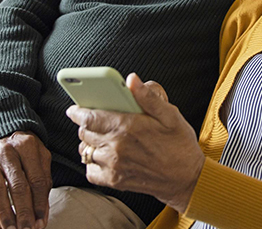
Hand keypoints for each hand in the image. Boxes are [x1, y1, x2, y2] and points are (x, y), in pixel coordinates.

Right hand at [0, 131, 51, 228]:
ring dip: (5, 214)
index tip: (41, 221)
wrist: (2, 134)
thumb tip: (42, 215)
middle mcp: (7, 152)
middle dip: (23, 212)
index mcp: (27, 146)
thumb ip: (43, 184)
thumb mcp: (40, 159)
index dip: (39, 203)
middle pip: (17, 186)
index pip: (36, 179)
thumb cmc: (25, 151)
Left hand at [66, 74, 204, 212]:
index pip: (89, 117)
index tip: (75, 108)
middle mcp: (116, 147)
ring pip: (85, 150)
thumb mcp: (170, 115)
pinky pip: (90, 170)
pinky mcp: (115, 181)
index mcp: (127, 127)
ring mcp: (114, 166)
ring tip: (101, 136)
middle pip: (84, 132)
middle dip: (85, 124)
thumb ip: (147, 96)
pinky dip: (92, 162)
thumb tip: (131, 79)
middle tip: (95, 119)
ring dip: (89, 142)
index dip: (77, 111)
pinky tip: (104, 155)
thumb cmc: (179, 144)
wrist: (186, 179)